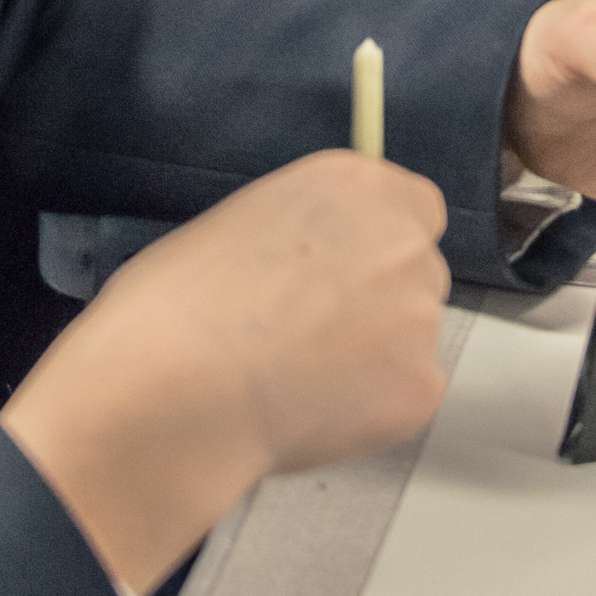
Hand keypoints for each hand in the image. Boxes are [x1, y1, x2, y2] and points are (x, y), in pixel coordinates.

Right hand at [0, 151, 449, 592]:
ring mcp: (419, 316)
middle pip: (417, 269)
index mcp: (353, 184)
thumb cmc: (178, 306)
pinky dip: (371, 409)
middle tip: (314, 332)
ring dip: (374, 355)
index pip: (415, 206)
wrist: (174, 392)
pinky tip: (310, 411)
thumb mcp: (241, 223)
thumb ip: (305, 231)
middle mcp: (400, 240)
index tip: (348, 269)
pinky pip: (406, 394)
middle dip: (379, 299)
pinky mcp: (421, 388)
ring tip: (298, 378)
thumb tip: (317, 263)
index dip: (379, 241)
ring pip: (412, 336)